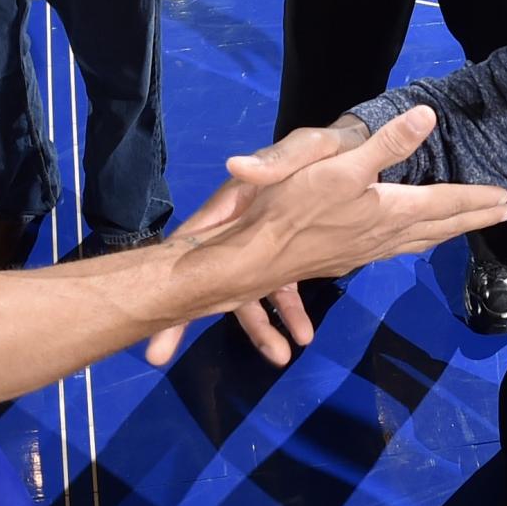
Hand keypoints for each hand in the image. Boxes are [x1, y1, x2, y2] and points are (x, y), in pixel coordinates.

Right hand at [144, 117, 359, 364]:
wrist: (353, 152)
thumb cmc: (323, 148)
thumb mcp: (305, 148)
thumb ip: (276, 160)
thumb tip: (238, 165)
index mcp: (235, 203)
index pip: (193, 239)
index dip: (171, 272)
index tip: (153, 307)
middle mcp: (241, 229)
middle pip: (208, 275)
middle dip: (190, 313)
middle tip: (158, 353)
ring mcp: (262, 247)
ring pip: (247, 291)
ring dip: (256, 326)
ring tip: (275, 357)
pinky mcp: (285, 256)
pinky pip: (279, 289)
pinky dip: (287, 314)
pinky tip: (301, 338)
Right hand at [146, 109, 506, 365]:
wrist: (250, 258)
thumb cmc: (291, 208)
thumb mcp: (338, 165)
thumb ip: (386, 144)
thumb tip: (428, 117)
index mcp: (389, 210)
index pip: (444, 203)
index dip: (475, 198)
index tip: (505, 196)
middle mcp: (384, 235)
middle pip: (438, 227)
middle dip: (471, 218)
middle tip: (502, 212)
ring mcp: (364, 251)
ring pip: (417, 242)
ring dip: (446, 233)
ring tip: (467, 227)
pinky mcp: (344, 259)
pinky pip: (395, 250)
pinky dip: (415, 243)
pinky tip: (407, 244)